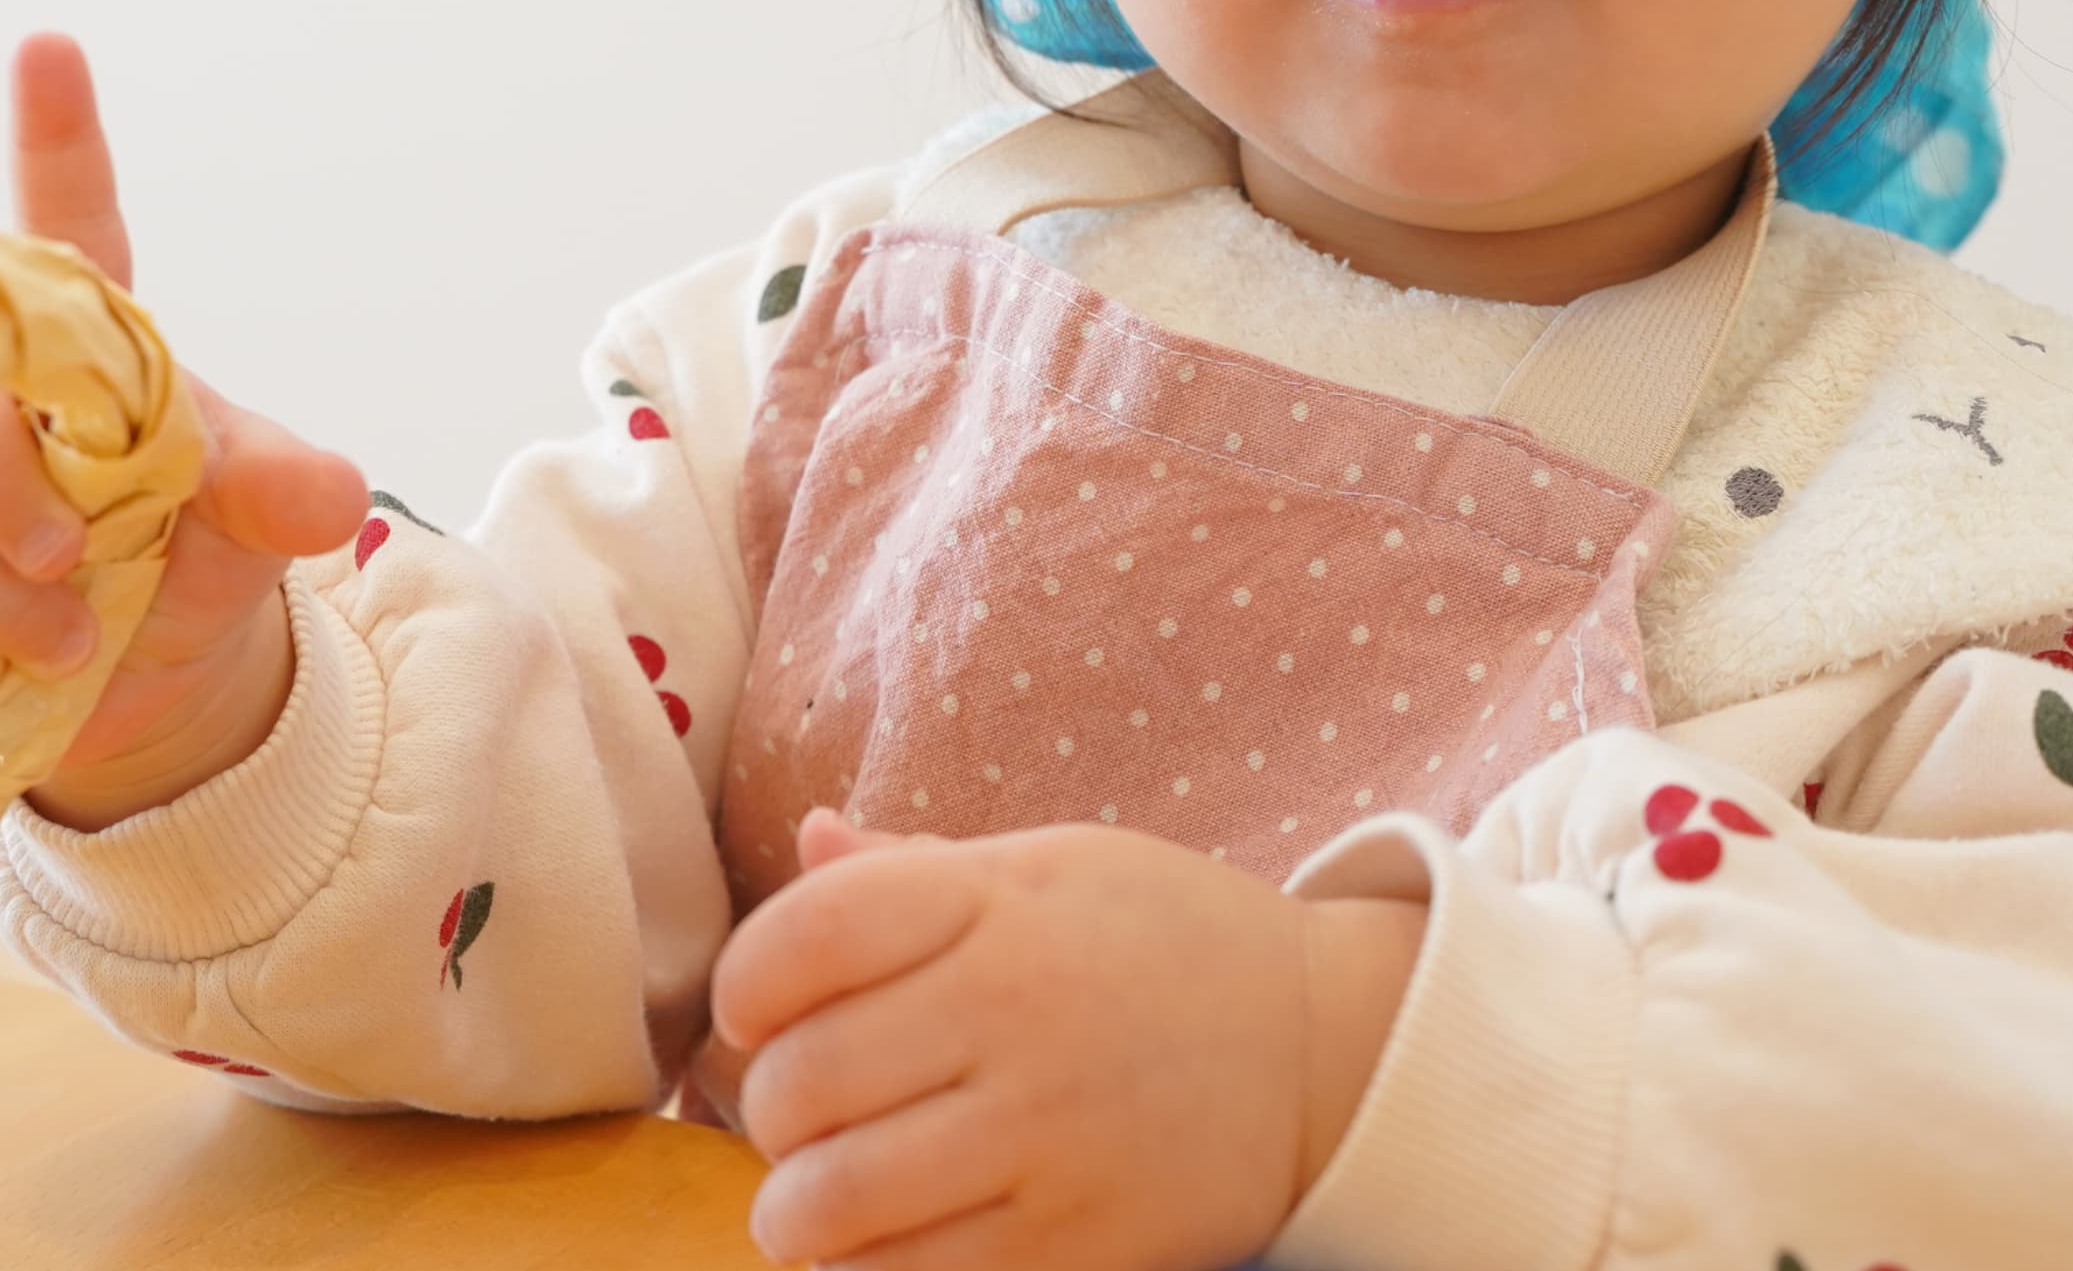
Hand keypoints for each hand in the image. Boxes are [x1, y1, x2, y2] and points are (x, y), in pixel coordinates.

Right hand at [0, 33, 369, 830]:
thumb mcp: (254, 526)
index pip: (67, 222)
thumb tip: (330, 494)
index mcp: (84, 342)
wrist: (137, 682)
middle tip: (82, 573)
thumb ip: (280, 494)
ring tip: (63, 643)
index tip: (51, 49)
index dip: (56, 139)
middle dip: (17, 507)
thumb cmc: (188, 558)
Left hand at [710, 809, 1424, 1270]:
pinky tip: (886, 1241)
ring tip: (822, 1192)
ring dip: (796, 1210)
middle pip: (798, 1083)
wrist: (1327, 1051)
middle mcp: (1017, 1016)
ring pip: (829, 1207)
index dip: (745, 985)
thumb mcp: (1054, 867)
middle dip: (768, 1109)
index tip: (759, 1010)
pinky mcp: (1077, 1247)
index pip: (803, 939)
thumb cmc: (1167, 943)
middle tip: (799, 1111)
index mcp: (1001, 904)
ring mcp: (1047, 1141)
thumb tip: (810, 842)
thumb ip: (918, 869)